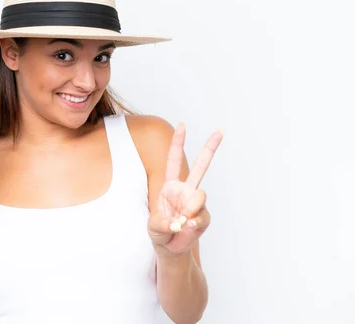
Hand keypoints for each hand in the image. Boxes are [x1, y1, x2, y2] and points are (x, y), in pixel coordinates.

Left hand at [148, 122, 222, 256]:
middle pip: (200, 167)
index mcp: (170, 185)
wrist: (170, 248)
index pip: (173, 160)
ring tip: (181, 220)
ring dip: (190, 208)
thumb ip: (162, 223)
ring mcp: (196, 203)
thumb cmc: (159, 231)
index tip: (182, 125)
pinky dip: (193, 224)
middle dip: (210, 149)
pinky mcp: (203, 217)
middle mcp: (186, 190)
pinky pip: (201, 217)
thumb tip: (180, 222)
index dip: (177, 142)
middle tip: (220, 131)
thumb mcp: (153, 226)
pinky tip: (186, 228)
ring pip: (200, 196)